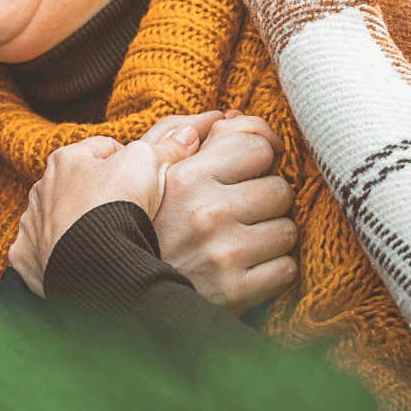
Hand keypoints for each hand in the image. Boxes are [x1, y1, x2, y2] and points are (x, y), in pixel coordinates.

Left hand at [7, 112, 220, 295]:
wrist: (93, 261)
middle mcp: (42, 188)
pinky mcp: (27, 256)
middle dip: (101, 193)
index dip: (130, 161)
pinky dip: (58, 254)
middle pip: (79, 184)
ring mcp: (32, 224)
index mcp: (66, 158)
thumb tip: (188, 134)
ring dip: (77, 223)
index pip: (104, 149)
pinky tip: (80, 260)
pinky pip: (42, 251)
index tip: (145, 178)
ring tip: (108, 238)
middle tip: (130, 211)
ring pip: (59, 217)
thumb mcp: (148, 164)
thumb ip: (167, 147)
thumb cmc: (117, 204)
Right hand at [155, 111, 298, 312]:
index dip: (260, 155)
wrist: (123, 295)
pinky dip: (273, 270)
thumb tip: (231, 115)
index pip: (256, 145)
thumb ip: (183, 136)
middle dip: (265, 199)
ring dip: (271, 235)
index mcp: (185, 176)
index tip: (256, 167)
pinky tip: (246, 268)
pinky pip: (287, 269)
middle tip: (242, 211)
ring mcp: (223, 253)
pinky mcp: (236, 292)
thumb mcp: (148, 174)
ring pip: (288, 229)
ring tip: (243, 240)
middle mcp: (206, 211)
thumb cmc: (141, 227)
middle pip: (280, 188)